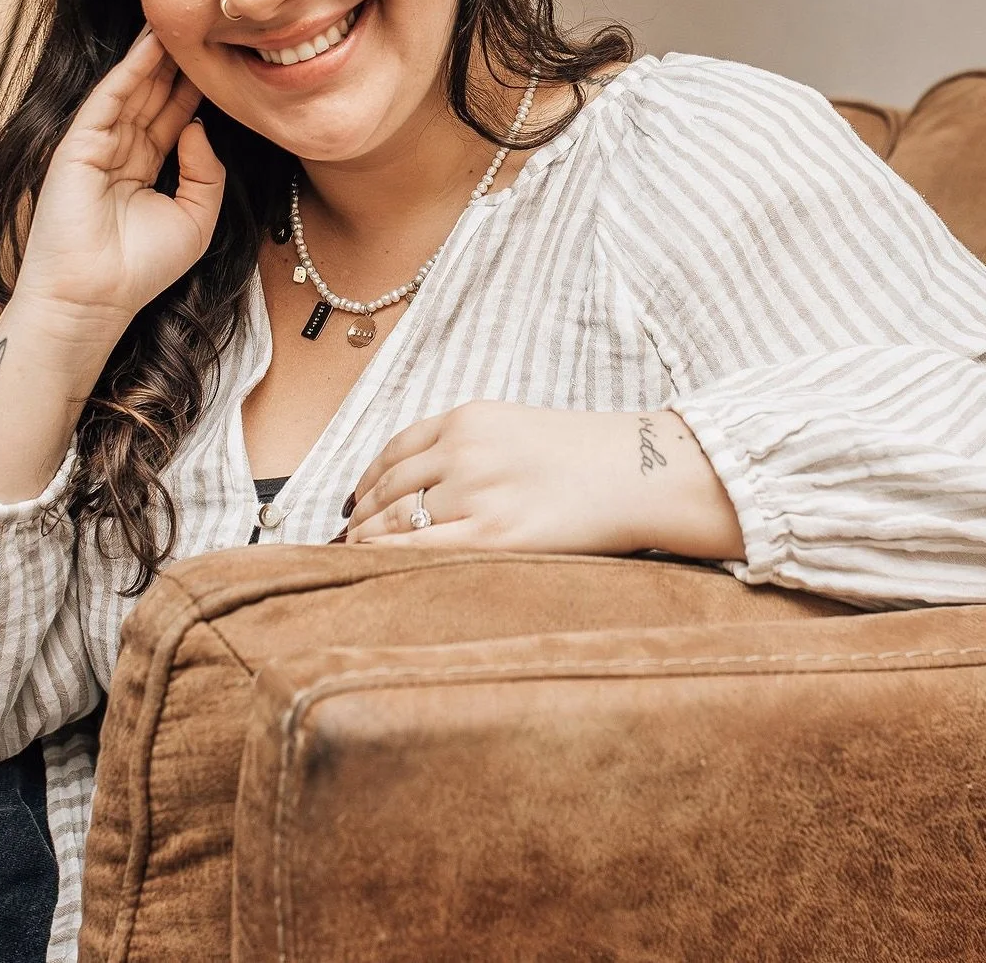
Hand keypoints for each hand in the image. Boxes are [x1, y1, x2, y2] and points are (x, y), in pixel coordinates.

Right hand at [11, 27, 226, 322]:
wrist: (95, 298)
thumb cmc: (142, 269)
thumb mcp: (196, 219)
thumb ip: (207, 172)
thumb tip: (198, 126)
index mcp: (144, 171)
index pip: (172, 117)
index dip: (194, 89)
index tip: (221, 59)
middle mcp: (119, 153)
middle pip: (153, 97)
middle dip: (177, 63)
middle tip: (203, 25)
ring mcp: (96, 147)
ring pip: (131, 91)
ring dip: (155, 56)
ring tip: (179, 20)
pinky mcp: (77, 145)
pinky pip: (108, 99)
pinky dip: (129, 70)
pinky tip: (151, 45)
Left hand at [341, 402, 743, 559]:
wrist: (641, 471)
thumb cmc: (584, 456)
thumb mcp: (514, 427)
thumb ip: (467, 445)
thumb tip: (417, 483)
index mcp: (468, 419)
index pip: (394, 450)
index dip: (365, 481)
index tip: (354, 502)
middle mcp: (465, 449)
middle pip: (388, 487)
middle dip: (359, 516)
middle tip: (343, 538)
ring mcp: (477, 492)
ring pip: (397, 518)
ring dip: (365, 538)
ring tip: (353, 556)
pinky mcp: (494, 535)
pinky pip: (420, 549)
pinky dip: (387, 557)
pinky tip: (374, 567)